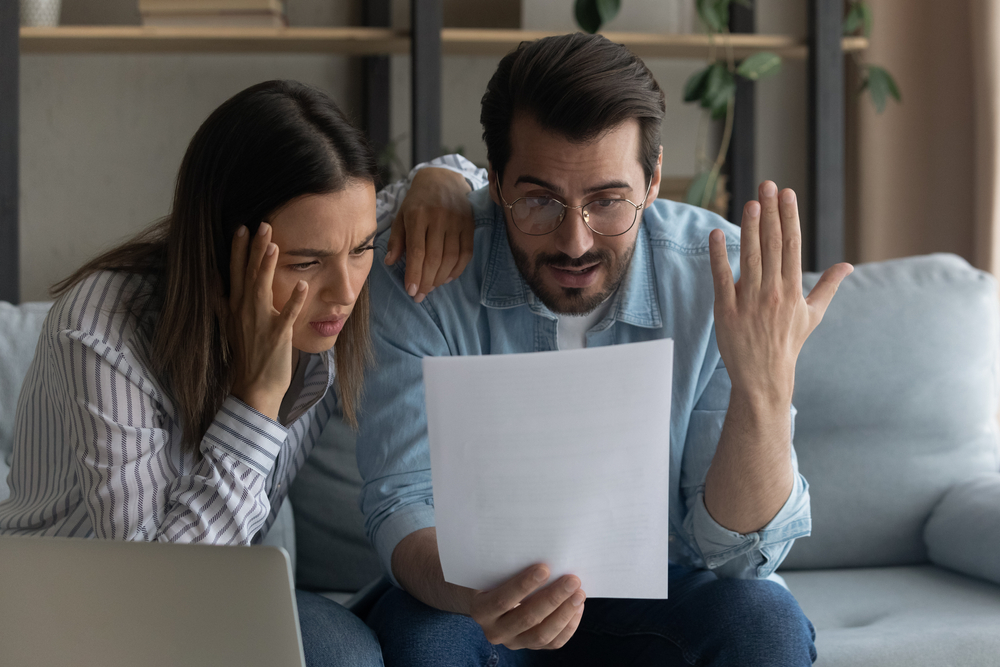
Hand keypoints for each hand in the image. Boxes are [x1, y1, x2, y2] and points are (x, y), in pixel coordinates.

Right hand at [228, 222, 307, 419]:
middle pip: (248, 274)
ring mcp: (260, 323)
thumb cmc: (248, 355)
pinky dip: (293, 301)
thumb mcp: (231, 326)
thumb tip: (216, 283)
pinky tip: (302, 285)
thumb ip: (224, 302)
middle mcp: (244, 311)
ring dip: (267, 267)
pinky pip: (286, 316)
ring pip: (262, 289)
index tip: (242, 227)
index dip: (238, 250)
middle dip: (254, 249)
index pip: (235, 272)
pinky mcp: (277, 336)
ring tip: (274, 245)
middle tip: (262, 224)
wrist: (254, 387)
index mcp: (235, 307)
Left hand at [384, 167, 474, 302]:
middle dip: (426, 281)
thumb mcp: (401, 215)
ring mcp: (457, 221)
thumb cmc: (418, 201)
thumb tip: (390, 262)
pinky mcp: (470, 224)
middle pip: (434, 258)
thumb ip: (396, 239)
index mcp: (418, 215)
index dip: (414, 274)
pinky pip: (466, 253)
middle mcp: (439, 217)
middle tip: (419, 295)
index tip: (411, 291)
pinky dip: (457, 270)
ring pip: (451, 258)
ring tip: (431, 288)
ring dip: (440, 278)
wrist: (443, 178)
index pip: (417, 251)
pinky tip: (447, 278)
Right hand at [469, 565, 585, 650]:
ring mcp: (514, 642)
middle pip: (526, 618)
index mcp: (481, 610)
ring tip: (579, 594)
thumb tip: (542, 550)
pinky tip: (577, 607)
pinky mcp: (530, 647)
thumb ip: (509, 566)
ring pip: (542, 635)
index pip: (502, 600)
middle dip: (553, 598)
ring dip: (564, 613)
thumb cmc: (496, 577)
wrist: (491, 599)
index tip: (544, 568)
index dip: (523, 585)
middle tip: (572, 580)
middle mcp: (495, 631)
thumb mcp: (493, 571)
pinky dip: (568, 626)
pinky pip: (553, 643)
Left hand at [708, 181, 852, 403]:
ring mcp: (749, 301)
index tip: (786, 193)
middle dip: (770, 213)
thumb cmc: (787, 344)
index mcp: (793, 290)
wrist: (763, 376)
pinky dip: (719, 256)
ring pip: (750, 257)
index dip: (789, 217)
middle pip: (772, 245)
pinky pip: (722, 278)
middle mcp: (773, 292)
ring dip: (749, 228)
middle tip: (767, 185)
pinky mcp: (726, 310)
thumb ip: (827, 287)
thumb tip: (848, 267)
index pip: (792, 245)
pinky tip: (716, 234)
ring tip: (750, 203)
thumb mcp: (812, 315)